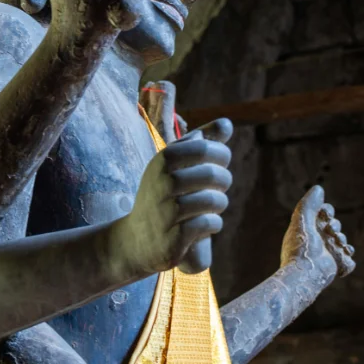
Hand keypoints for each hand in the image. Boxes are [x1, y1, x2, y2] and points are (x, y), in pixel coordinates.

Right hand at [115, 119, 232, 276]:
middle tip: (219, 187)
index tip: (219, 164)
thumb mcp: (174, 166)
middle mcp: (162, 184)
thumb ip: (201, 142)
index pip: (204, 147)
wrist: (136, 240)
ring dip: (220, 204)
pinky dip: (214, 223)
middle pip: (213, 174)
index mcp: (162, 160)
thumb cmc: (162, 195)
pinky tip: (207, 224)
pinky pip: (209, 223)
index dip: (221, 155)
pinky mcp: (173, 238)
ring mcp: (166, 212)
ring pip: (214, 201)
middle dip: (224, 181)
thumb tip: (227, 123)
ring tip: (214, 207)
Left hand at [280, 185, 354, 279]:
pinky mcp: (335, 266)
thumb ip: (309, 204)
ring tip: (337, 244)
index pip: (323, 213)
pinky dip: (348, 256)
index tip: (326, 215)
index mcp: (308, 228)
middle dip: (336, 226)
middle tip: (330, 232)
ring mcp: (327, 253)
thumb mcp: (302, 221)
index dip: (328, 211)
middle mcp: (317, 240)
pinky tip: (344, 253)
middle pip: (335, 225)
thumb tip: (319, 188)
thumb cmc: (300, 248)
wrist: (304, 274)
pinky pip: (348, 259)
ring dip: (342, 240)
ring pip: (343, 241)